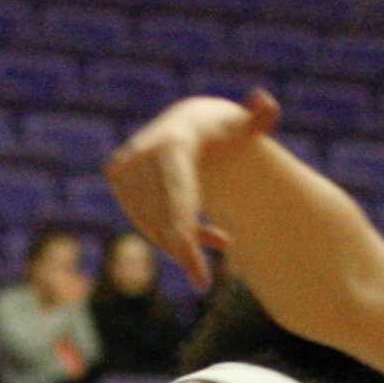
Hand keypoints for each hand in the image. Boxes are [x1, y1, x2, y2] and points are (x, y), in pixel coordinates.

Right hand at [105, 89, 277, 289]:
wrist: (189, 122)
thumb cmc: (224, 131)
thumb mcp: (245, 128)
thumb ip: (260, 120)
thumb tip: (268, 103)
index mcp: (174, 144)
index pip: (177, 197)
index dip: (186, 234)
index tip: (195, 271)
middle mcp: (143, 151)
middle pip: (161, 216)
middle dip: (183, 250)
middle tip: (201, 279)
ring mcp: (126, 162)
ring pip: (148, 222)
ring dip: (177, 244)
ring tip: (218, 240)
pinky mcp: (115, 173)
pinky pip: (138, 215)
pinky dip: (162, 234)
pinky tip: (193, 235)